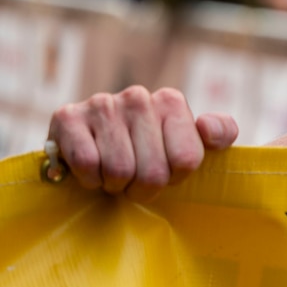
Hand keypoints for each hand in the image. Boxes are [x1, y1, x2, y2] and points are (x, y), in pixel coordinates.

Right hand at [47, 86, 237, 200]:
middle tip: (134, 182)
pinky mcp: (67, 117)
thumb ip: (219, 133)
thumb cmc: (147, 147)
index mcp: (171, 101)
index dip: (174, 179)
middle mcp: (138, 97)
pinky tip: (90, 170)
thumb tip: (208, 128)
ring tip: (112, 175)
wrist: (87, 142)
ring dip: (115, 185)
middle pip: (153, 172)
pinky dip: (89, 179)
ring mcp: (102, 104)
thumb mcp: (189, 140)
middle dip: (143, 189)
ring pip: (119, 171)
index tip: (164, 172)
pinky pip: (86, 165)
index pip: (186, 160)